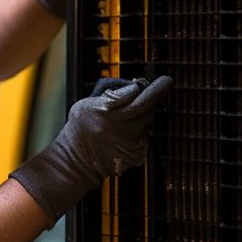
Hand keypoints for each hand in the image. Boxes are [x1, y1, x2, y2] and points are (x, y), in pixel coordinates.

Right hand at [9, 76, 172, 224]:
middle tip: (166, 81)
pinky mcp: (135, 154)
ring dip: (147, 112)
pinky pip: (145, 136)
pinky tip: (127, 132)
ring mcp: (128, 141)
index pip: (131, 92)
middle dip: (158, 90)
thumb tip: (134, 85)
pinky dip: (141, 131)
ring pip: (148, 120)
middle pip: (146, 105)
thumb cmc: (81, 128)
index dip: (137, 86)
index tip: (142, 82)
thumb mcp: (86, 104)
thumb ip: (108, 93)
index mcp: (104, 110)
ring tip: (137, 111)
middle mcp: (118, 126)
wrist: (76, 161)